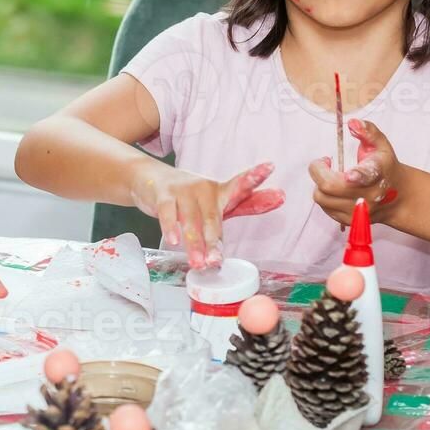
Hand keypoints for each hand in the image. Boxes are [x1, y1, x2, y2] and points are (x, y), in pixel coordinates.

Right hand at [128, 161, 284, 268]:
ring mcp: (183, 190)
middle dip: (214, 241)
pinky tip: (174, 242)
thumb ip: (248, 202)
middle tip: (216, 261)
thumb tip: (281, 197)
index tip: (270, 166)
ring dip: (194, 244)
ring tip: (199, 263)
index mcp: (220, 190)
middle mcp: (203, 188)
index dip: (254, 176)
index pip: (240, 184)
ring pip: (190, 220)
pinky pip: (168, 213)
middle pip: (212, 217)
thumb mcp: (218, 199)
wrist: (149, 178)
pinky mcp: (163, 195)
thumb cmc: (190, 195)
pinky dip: (171, 228)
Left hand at [308, 118, 401, 224]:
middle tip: (323, 162)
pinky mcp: (350, 220)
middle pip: (330, 186)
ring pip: (322, 198)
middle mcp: (368, 195)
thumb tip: (352, 122)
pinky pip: (324, 207)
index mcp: (377, 173)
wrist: (399, 197)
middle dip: (318, 171)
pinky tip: (335, 188)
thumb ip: (367, 131)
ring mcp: (358, 211)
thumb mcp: (381, 145)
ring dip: (319, 184)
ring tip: (330, 175)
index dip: (356, 176)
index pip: (365, 176)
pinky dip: (324, 196)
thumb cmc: (386, 167)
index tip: (350, 175)